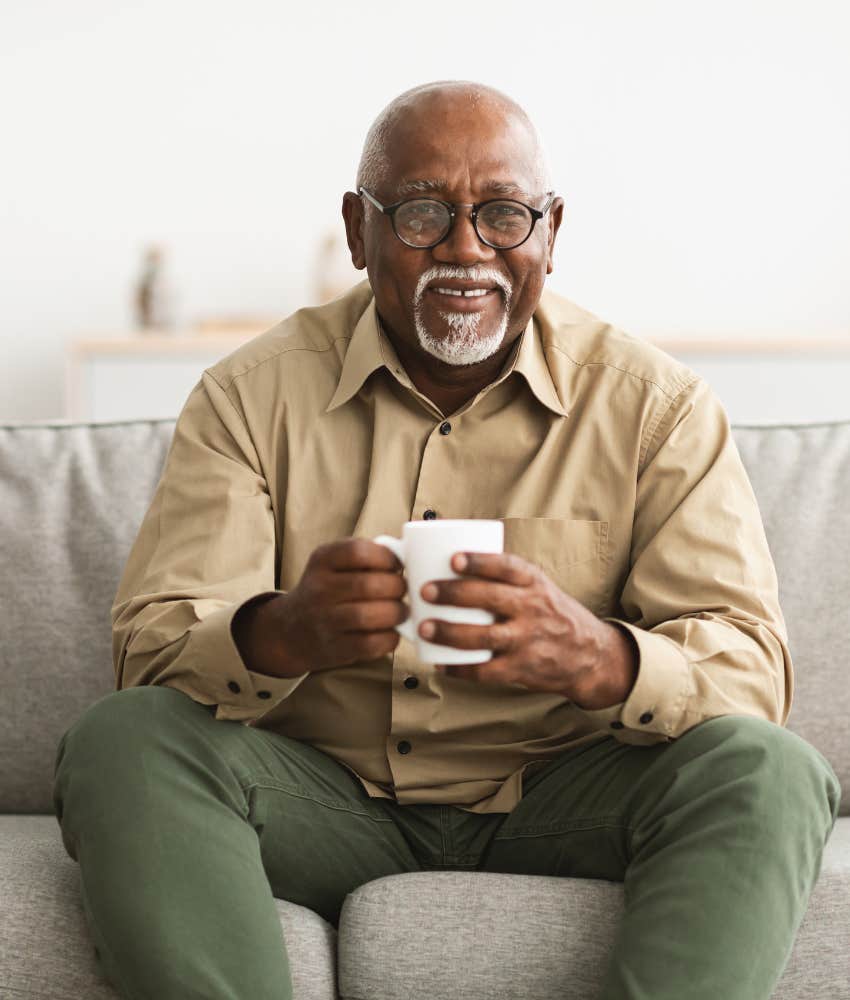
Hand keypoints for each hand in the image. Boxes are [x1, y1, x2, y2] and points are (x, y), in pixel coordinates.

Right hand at [234, 538, 408, 677]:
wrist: (291, 629)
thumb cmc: (327, 590)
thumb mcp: (333, 564)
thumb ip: (365, 557)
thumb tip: (407, 556)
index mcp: (322, 560)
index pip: (358, 552)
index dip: (386, 557)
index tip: (398, 564)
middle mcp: (319, 589)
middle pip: (369, 585)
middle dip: (397, 587)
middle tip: (403, 590)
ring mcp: (325, 620)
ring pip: (369, 616)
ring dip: (395, 613)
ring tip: (400, 611)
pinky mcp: (334, 648)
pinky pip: (370, 643)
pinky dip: (389, 637)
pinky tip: (391, 631)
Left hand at [418, 551, 636, 705]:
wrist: (590, 654)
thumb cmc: (552, 614)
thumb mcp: (538, 587)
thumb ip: (505, 577)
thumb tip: (450, 558)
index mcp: (534, 583)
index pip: (507, 567)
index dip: (480, 562)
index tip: (454, 558)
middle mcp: (533, 609)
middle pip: (490, 598)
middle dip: (453, 594)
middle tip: (425, 590)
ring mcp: (528, 640)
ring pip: (484, 637)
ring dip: (450, 632)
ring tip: (424, 627)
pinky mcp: (523, 668)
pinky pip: (487, 671)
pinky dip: (461, 669)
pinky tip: (441, 664)